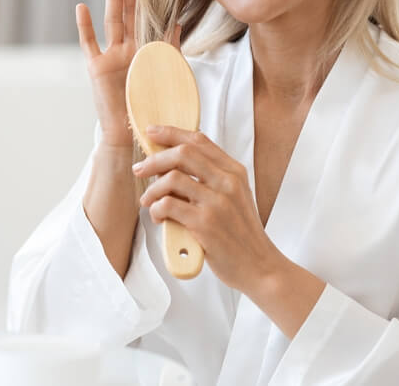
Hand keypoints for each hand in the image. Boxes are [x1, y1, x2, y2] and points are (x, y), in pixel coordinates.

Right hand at [76, 0, 178, 149]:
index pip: (147, 18)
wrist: (132, 133)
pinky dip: (85, 26)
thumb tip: (177, 22)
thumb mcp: (165, 76)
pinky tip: (83, 7)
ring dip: (113, 2)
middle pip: (128, 14)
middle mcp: (129, 49)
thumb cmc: (151, 108)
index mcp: (147, 50)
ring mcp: (112, 56)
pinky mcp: (97, 67)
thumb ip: (170, 50)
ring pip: (113, 23)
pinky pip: (89, 43)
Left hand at [131, 125, 279, 294]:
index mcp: (234, 172)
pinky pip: (168, 205)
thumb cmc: (242, 233)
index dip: (172, 133)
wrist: (259, 266)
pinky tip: (158, 217)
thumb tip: (174, 164)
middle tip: (139, 169)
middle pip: (183, 153)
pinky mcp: (205, 224)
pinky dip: (156, 209)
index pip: (199, 140)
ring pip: (172, 178)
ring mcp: (217, 202)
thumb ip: (213, 178)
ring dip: (153, 189)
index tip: (152, 132)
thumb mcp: (235, 197)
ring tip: (148, 202)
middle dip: (154, 159)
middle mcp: (228, 182)